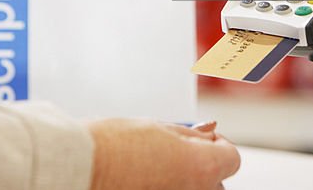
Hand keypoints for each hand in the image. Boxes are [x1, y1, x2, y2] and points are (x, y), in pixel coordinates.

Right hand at [88, 119, 239, 189]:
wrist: (80, 167)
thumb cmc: (112, 145)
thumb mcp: (156, 127)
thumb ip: (189, 134)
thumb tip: (210, 131)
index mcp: (201, 168)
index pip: (231, 157)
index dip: (217, 143)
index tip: (202, 138)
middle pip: (215, 181)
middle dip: (202, 165)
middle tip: (173, 152)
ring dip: (184, 180)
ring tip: (154, 167)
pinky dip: (166, 187)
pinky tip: (145, 179)